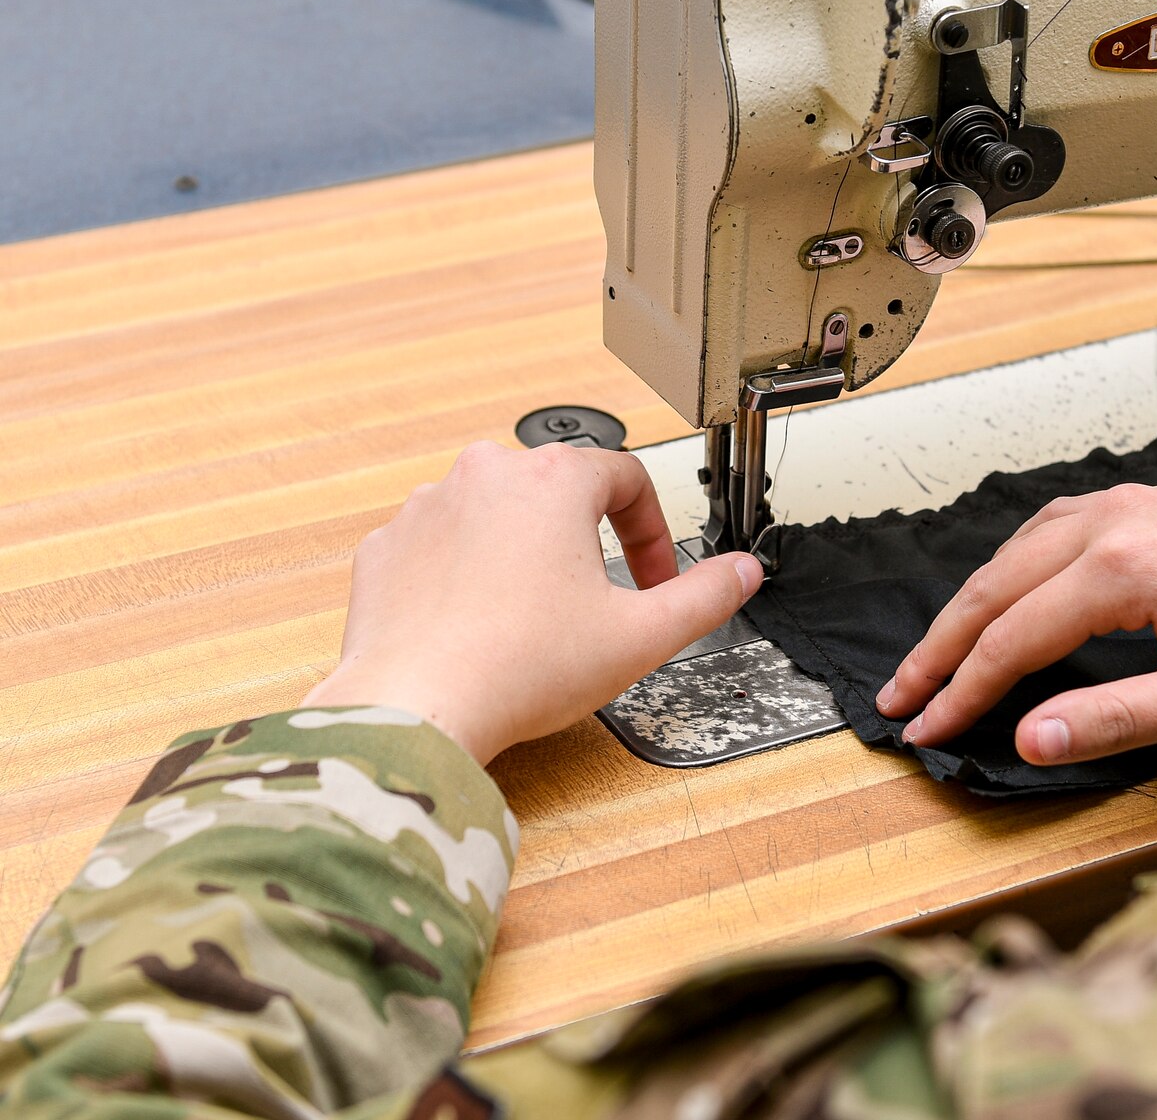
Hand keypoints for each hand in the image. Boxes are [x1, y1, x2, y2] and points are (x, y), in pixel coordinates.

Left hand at [306, 440, 761, 764]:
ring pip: (496, 515)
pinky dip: (464, 576)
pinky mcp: (386, 548)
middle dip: (586, 540)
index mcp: (554, 480)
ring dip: (522, 553)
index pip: (627, 477)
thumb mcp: (642, 635)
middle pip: (558, 490)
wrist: (416, 709)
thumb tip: (741, 572)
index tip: (652, 578)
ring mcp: (427, 507)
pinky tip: (479, 625)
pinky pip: (440, 546)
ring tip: (533, 617)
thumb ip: (705, 597)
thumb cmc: (518, 668)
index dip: (652, 531)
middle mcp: (486, 476)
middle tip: (595, 598)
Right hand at [876, 484, 1156, 764]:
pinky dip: (1011, 566)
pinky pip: (1052, 528)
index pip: (1011, 641)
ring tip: (935, 653)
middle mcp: (1114, 523)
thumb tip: (1033, 738)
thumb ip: (1117, 718)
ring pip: (1016, 551)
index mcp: (1122, 569)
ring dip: (970, 603)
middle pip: (995, 587)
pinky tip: (1006, 590)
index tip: (926, 730)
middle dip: (941, 647)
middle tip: (899, 696)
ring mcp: (1129, 505)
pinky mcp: (1147, 504)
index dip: (962, 692)